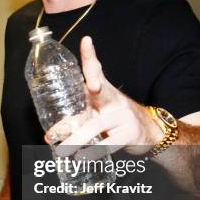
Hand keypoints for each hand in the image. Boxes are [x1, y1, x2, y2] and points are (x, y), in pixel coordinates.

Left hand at [53, 36, 161, 155]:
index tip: (86, 41)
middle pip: (99, 90)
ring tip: (61, 150)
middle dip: (91, 85)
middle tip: (85, 90)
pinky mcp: (128, 134)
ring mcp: (122, 116)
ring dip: (76, 139)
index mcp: (104, 90)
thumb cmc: (115, 120)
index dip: (90, 55)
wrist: (150, 132)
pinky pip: (107, 144)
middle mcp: (114, 99)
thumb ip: (76, 119)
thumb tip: (49, 136)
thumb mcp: (98, 112)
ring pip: (95, 126)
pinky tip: (82, 158)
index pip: (96, 69)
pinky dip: (92, 153)